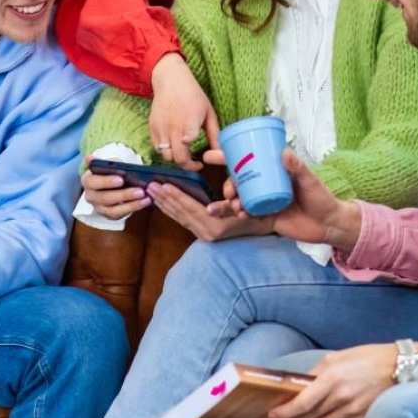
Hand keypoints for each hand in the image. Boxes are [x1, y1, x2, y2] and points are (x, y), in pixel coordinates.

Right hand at [81, 164, 150, 220]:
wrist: (109, 184)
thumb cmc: (109, 172)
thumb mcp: (105, 165)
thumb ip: (101, 162)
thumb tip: (90, 158)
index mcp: (88, 181)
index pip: (92, 182)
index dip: (106, 181)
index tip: (121, 179)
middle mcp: (91, 196)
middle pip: (104, 198)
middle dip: (123, 194)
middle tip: (140, 190)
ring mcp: (99, 207)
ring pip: (113, 209)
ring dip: (131, 204)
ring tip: (145, 197)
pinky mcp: (109, 215)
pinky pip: (121, 214)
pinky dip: (134, 207)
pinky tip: (146, 201)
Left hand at [148, 181, 270, 241]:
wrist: (267, 225)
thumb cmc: (259, 209)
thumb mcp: (248, 198)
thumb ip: (233, 189)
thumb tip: (221, 183)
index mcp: (216, 225)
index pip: (190, 208)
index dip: (177, 196)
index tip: (164, 184)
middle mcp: (207, 232)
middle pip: (181, 213)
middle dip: (164, 198)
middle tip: (150, 185)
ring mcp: (204, 234)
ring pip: (179, 217)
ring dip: (164, 203)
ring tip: (151, 191)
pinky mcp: (202, 233)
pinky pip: (182, 220)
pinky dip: (171, 209)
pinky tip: (162, 201)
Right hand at [149, 53, 219, 168]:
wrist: (171, 80)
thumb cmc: (193, 96)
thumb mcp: (208, 112)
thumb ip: (215, 134)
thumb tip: (220, 152)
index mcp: (190, 121)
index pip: (188, 143)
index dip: (193, 158)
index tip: (200, 161)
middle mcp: (173, 127)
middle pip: (177, 158)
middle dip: (187, 165)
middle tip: (194, 164)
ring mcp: (161, 128)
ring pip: (165, 156)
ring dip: (175, 158)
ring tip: (184, 153)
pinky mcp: (152, 128)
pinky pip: (157, 148)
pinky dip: (165, 151)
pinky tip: (174, 144)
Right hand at [211, 149, 362, 251]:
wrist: (329, 225)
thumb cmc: (321, 197)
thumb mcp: (310, 181)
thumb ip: (298, 168)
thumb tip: (285, 152)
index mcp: (272, 170)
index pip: (246, 160)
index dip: (226, 157)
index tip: (210, 156)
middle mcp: (265, 184)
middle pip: (238, 181)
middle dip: (228, 184)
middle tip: (230, 191)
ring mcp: (263, 200)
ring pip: (239, 198)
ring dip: (229, 201)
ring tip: (234, 206)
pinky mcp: (265, 217)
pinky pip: (246, 214)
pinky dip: (236, 214)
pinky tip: (236, 215)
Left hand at [267, 341, 417, 417]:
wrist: (402, 370)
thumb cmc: (370, 358)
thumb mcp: (340, 356)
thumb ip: (319, 371)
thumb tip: (302, 384)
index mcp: (333, 378)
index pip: (304, 402)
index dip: (286, 411)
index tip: (273, 414)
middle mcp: (341, 398)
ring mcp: (352, 412)